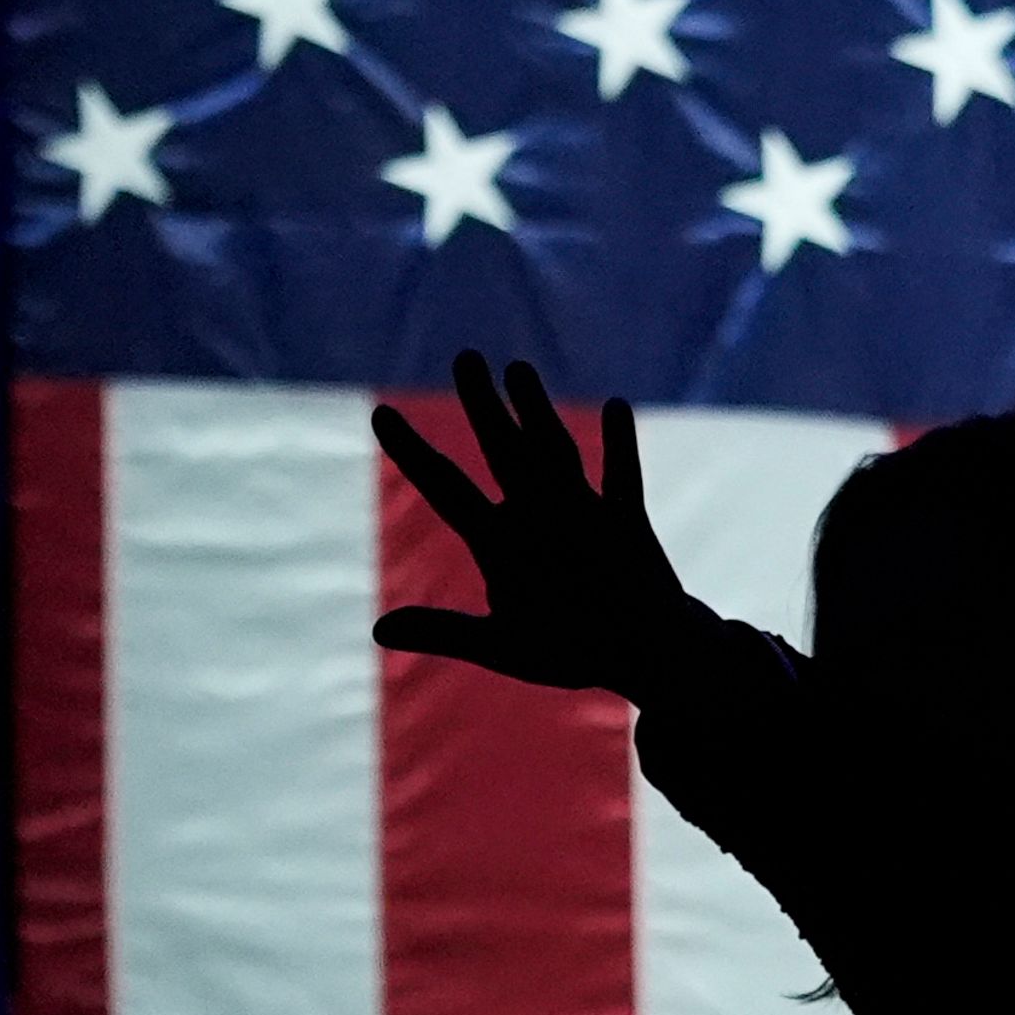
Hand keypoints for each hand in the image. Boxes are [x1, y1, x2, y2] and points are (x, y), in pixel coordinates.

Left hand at [373, 352, 697, 701]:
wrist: (637, 656)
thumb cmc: (569, 650)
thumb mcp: (503, 646)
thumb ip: (446, 632)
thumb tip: (378, 630)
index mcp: (497, 541)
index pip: (445, 487)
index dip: (413, 452)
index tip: (380, 413)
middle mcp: (534, 515)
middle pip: (502, 451)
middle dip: (483, 407)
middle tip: (465, 357)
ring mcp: (581, 514)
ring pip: (555, 452)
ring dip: (538, 413)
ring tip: (518, 370)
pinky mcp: (627, 524)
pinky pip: (622, 480)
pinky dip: (619, 447)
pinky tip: (615, 408)